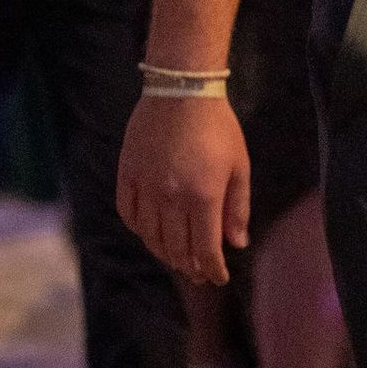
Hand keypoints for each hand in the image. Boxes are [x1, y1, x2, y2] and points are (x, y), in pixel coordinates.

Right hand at [117, 92, 251, 284]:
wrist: (181, 89)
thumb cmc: (217, 126)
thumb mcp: (239, 165)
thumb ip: (237, 207)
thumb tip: (237, 243)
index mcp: (203, 196)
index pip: (206, 250)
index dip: (213, 269)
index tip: (218, 278)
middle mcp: (172, 197)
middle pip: (177, 249)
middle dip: (190, 267)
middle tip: (197, 274)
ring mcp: (147, 186)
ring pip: (151, 237)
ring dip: (164, 253)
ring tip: (175, 257)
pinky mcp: (128, 173)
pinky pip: (129, 214)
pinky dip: (139, 229)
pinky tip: (149, 232)